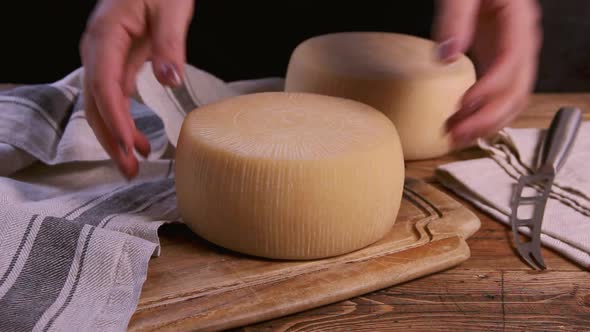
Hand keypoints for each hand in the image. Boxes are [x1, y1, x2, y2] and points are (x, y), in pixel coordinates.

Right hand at [80, 0, 193, 178]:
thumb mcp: (171, 8)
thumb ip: (170, 44)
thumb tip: (169, 79)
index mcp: (105, 36)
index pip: (105, 86)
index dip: (116, 119)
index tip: (129, 146)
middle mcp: (98, 50)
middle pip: (95, 103)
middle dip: (111, 139)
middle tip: (130, 170)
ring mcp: (104, 57)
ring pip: (101, 104)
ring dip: (115, 136)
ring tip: (135, 164)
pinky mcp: (117, 61)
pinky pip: (114, 97)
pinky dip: (123, 121)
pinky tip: (137, 140)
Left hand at [433, 0, 541, 147]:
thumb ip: (455, 17)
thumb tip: (446, 55)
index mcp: (518, 21)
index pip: (511, 63)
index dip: (489, 89)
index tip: (463, 104)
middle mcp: (523, 41)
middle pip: (517, 89)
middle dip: (488, 117)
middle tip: (455, 133)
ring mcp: (513, 52)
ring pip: (513, 98)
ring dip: (487, 122)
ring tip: (455, 135)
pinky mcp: (499, 59)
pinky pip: (501, 93)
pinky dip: (486, 113)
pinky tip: (463, 122)